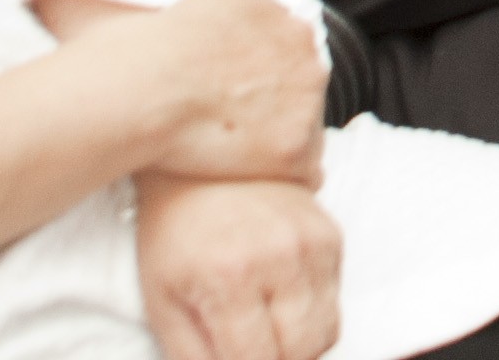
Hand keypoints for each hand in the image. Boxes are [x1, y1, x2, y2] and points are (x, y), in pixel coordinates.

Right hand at [115, 0, 331, 187]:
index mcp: (258, 0)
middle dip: (273, 99)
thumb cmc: (124, 58)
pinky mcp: (295, 141)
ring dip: (277, 137)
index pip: (269, 33)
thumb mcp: (154, 9)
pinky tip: (249, 185)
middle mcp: (294, 37)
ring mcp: (303, 89)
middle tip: (231, 127)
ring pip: (304, 118)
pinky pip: (304, 168)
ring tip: (234, 158)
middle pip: (298, 72)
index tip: (225, 91)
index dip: (249, 69)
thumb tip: (98, 7)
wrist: (134, 95)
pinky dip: (281, 178)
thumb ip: (182, 18)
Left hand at [127, 171, 341, 359]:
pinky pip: (335, 301)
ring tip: (266, 339)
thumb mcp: (163, 300)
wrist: (205, 158)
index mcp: (231, 277)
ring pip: (327, 333)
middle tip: (250, 351)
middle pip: (303, 352)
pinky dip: (311, 318)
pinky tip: (280, 306)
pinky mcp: (331, 234)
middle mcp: (281, 258)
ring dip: (298, 349)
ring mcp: (313, 243)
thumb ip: (191, 357)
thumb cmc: (174, 231)